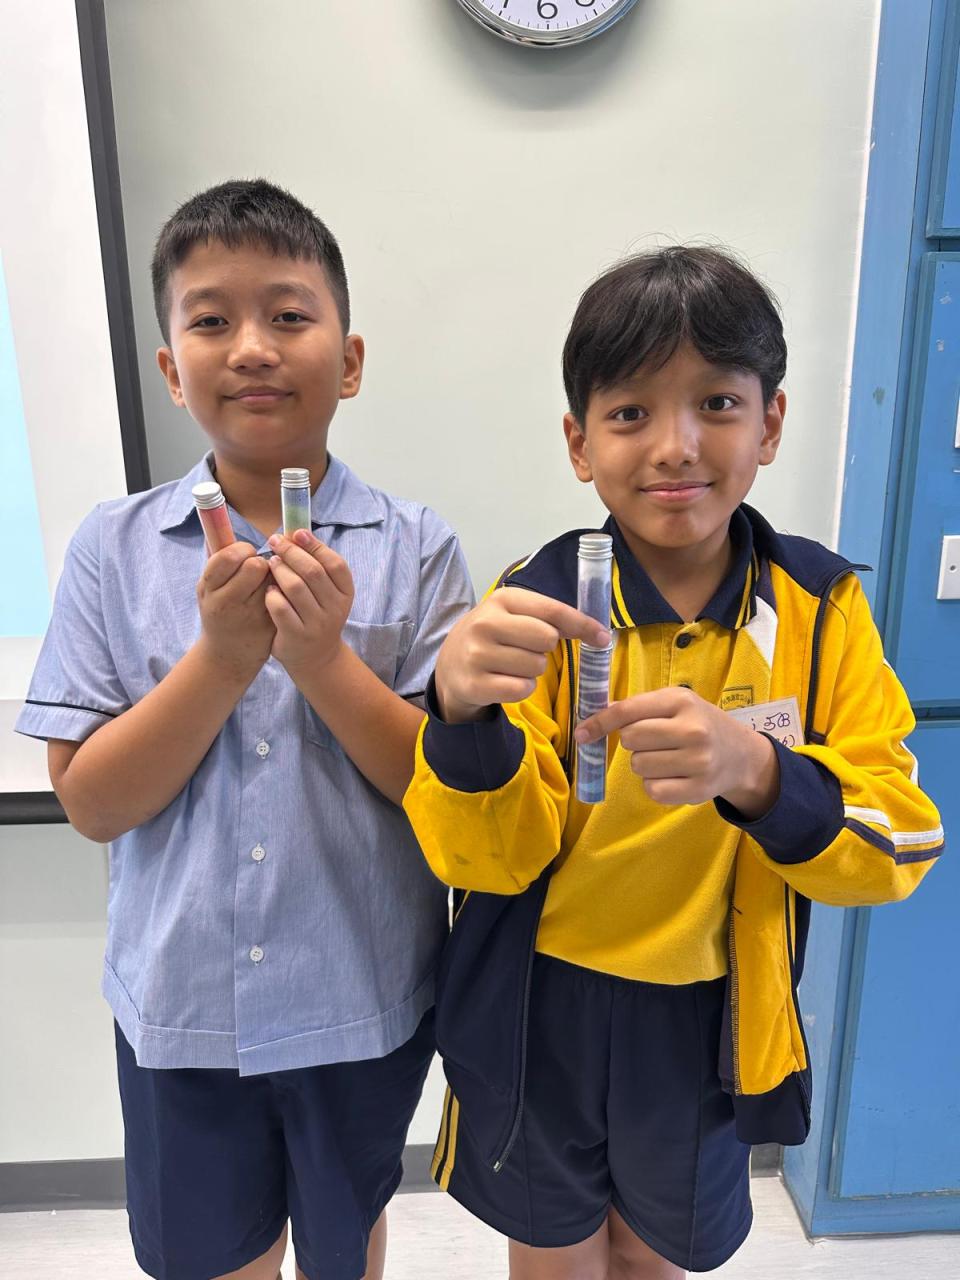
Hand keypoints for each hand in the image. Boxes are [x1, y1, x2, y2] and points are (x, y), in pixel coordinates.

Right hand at [196, 542, 273, 677]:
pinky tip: (279, 595)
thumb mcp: (208, 589)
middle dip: (261, 560)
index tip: (247, 553)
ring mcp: (250, 616)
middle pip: (255, 566)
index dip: (242, 550)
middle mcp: (227, 603)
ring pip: (273, 579)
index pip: (230, 556)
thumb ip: (217, 561)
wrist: (229, 654)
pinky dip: (283, 590)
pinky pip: (284, 596)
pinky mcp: (270, 625)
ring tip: (268, 581)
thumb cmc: (219, 611)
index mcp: (209, 589)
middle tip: (260, 567)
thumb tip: (218, 526)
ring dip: (275, 574)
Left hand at [264, 530, 353, 675]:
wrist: (316, 658)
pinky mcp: (296, 636)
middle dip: (291, 552)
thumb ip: (316, 566)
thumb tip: (296, 533)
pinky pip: (279, 607)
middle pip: (312, 572)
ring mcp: (316, 624)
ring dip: (279, 570)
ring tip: (271, 563)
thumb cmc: (317, 615)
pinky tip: (268, 590)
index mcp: (345, 594)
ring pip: (294, 587)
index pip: (335, 564)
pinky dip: (271, 594)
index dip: (316, 545)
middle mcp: (335, 609)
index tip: (297, 533)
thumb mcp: (326, 593)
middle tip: (275, 542)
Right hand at [435, 587, 611, 723]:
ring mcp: (476, 654)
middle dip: (545, 649)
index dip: (582, 625)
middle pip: (546, 639)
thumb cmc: (492, 637)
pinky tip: (505, 681)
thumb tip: (598, 632)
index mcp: (502, 599)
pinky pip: (521, 689)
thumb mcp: (513, 615)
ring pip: (536, 666)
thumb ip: (551, 617)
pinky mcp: (474, 684)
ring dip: (532, 670)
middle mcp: (485, 623)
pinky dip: (521, 688)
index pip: (552, 611)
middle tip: (526, 650)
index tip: (602, 637)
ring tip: (511, 665)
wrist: (449, 665)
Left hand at [574, 686, 779, 815]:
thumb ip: (637, 707)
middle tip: (653, 741)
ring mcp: (698, 762)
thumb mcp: (674, 703)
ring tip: (666, 758)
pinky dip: (655, 784)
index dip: (599, 722)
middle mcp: (693, 730)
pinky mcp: (698, 790)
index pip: (628, 712)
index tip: (581, 733)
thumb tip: (594, 717)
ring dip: (644, 764)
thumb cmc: (698, 723)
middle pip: (630, 740)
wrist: (741, 754)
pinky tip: (672, 775)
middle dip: (633, 742)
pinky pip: (652, 790)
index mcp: (682, 701)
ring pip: (639, 766)